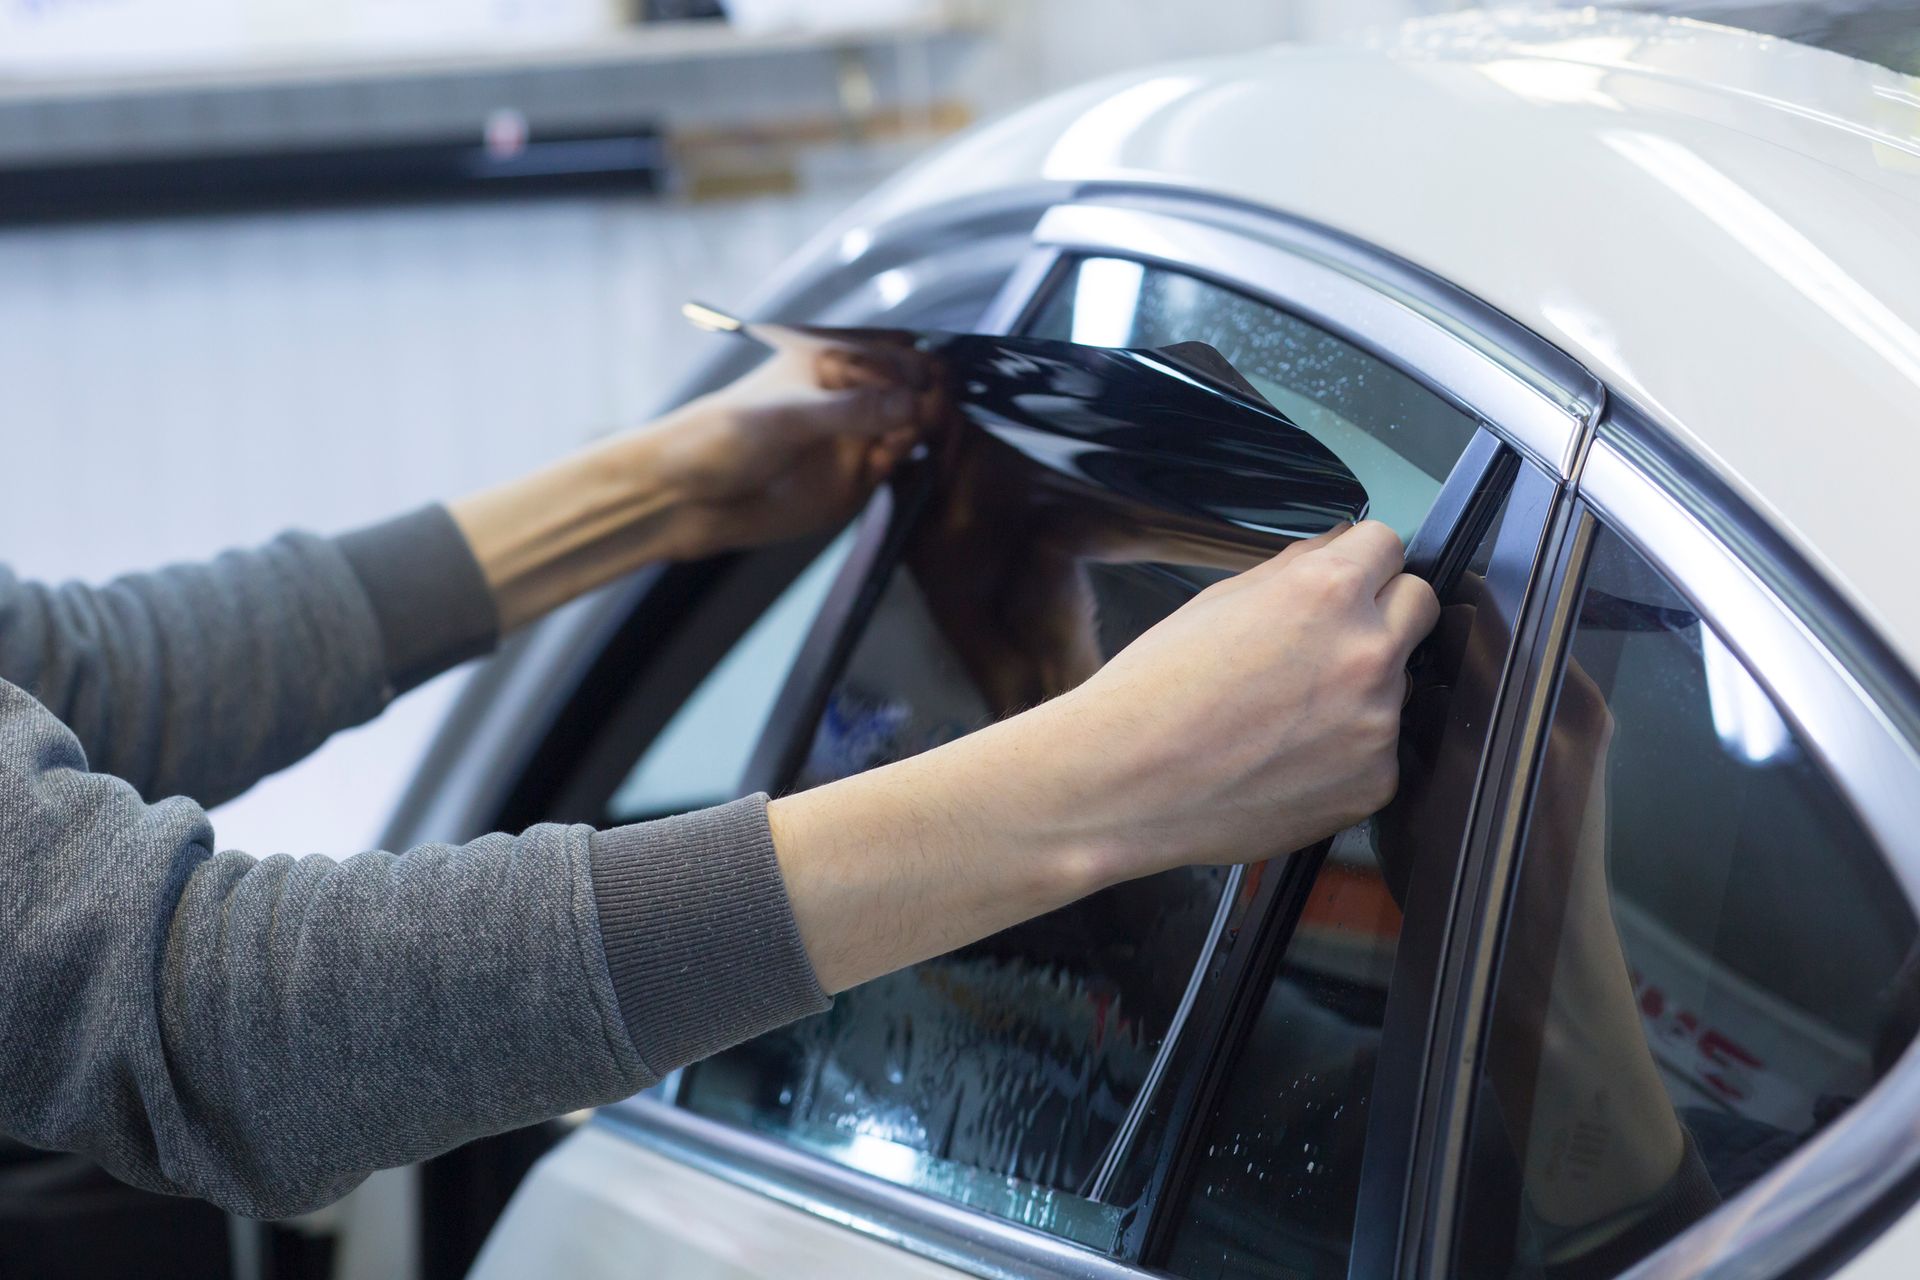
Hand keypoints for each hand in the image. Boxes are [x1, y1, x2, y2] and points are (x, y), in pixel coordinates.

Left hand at [450, 343, 927, 630]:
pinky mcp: (856, 479)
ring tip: (922, 438)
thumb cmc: (718, 437)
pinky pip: (900, 465)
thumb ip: (849, 412)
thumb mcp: (786, 417)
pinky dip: (915, 462)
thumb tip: (909, 405)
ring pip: (912, 426)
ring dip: (927, 431)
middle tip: (932, 416)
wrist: (685, 497)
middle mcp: (849, 396)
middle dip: (931, 398)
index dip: (922, 366)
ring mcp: (855, 437)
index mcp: (829, 360)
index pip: (896, 352)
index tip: (934, 386)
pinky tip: (915, 462)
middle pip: (913, 388)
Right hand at [1018, 520, 1440, 878]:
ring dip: (1361, 687)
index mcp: (1328, 593)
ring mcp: (1377, 724)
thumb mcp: (1217, 601)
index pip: (1389, 544)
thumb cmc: (1154, 693)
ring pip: (1398, 682)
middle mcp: (1367, 653)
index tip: (1347, 580)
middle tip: (1326, 641)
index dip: (1359, 562)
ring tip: (1286, 713)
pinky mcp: (1375, 783)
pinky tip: (1288, 757)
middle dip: (1382, 612)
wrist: (1124, 784)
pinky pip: (1380, 750)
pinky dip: (1347, 752)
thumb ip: (1294, 568)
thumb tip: (1339, 548)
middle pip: (1420, 604)